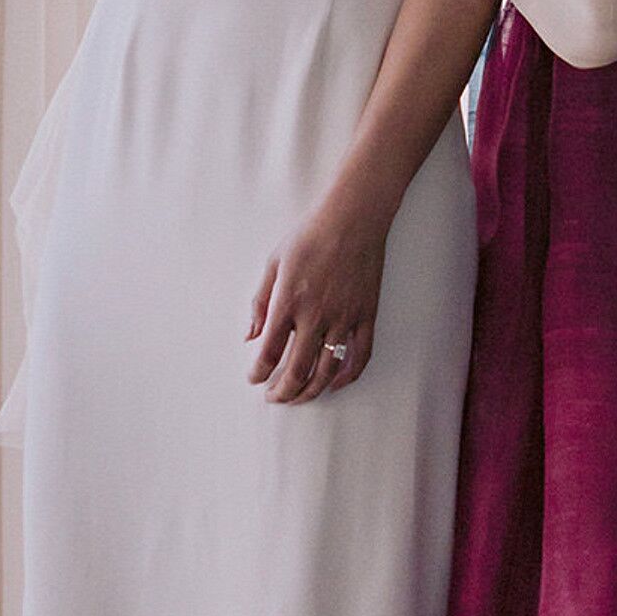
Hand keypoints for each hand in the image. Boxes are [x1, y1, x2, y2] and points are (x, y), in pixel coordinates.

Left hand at [247, 203, 389, 401]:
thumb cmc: (311, 235)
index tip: (254, 378)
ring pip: (328, 370)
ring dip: (311, 390)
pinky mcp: (366, 316)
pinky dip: (348, 376)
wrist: (353, 218)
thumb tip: (250, 334)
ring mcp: (344, 318)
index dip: (259, 372)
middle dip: (283, 391)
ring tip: (300, 396)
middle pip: (297, 370)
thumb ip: (260, 302)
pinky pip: (360, 355)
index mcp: (288, 301)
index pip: (269, 351)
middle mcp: (316, 315)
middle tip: (274, 397)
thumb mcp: (274, 263)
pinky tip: (335, 383)